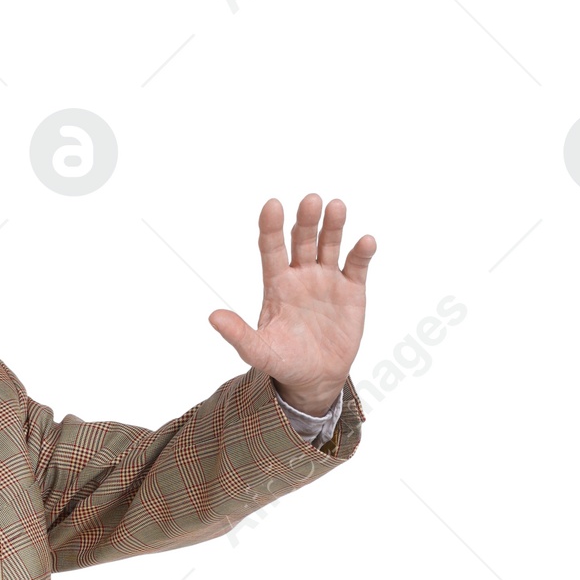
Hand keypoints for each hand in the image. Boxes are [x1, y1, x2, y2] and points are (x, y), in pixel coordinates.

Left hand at [209, 195, 374, 416]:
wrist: (316, 378)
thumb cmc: (284, 362)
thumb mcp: (259, 351)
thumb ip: (238, 335)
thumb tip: (213, 317)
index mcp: (277, 284)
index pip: (272, 249)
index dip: (271, 228)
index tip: (272, 206)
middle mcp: (301, 275)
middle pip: (303, 239)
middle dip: (306, 220)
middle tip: (310, 201)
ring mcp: (327, 279)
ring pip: (330, 244)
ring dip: (333, 225)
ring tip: (336, 207)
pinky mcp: (351, 289)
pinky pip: (357, 265)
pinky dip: (361, 252)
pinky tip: (365, 242)